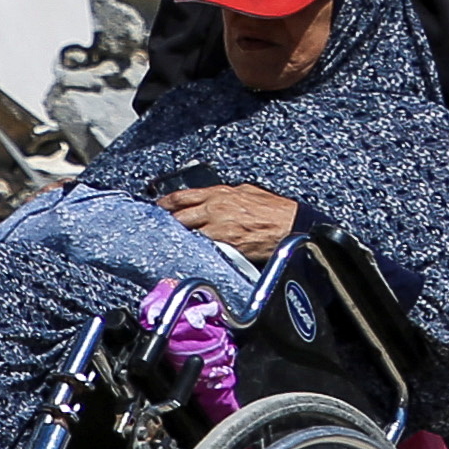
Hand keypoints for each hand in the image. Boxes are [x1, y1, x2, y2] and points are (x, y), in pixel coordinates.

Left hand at [161, 182, 297, 255]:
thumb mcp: (247, 192)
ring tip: (170, 245)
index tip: (157, 207)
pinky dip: (195, 252)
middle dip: (166, 223)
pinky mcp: (226, 247)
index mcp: (220, 194)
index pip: (183, 196)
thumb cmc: (275, 211)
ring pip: (188, 235)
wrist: (291, 226)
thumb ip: (226, 195)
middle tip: (157, 229)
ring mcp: (219, 229)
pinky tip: (190, 255)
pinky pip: (204, 250)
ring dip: (178, 240)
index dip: (165, 203)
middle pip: (179, 217)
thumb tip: (214, 198)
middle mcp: (215, 209)